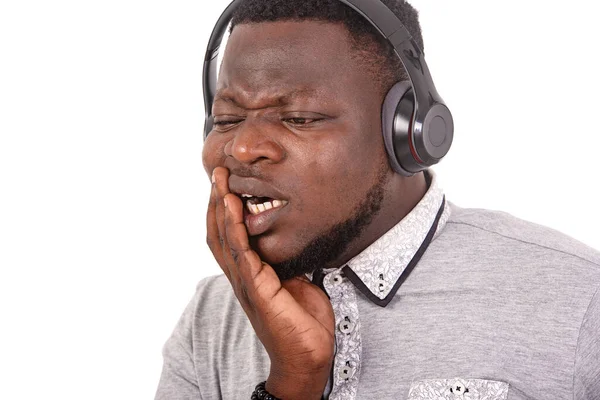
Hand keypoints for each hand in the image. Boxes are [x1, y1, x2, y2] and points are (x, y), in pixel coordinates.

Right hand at [207, 167, 334, 399]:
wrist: (308, 356)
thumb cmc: (302, 321)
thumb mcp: (294, 281)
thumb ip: (284, 261)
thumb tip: (288, 238)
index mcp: (249, 274)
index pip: (227, 236)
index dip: (223, 209)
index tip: (226, 183)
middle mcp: (241, 277)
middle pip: (218, 233)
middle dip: (217, 201)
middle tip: (218, 173)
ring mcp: (246, 284)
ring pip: (225, 240)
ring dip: (221, 209)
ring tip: (221, 183)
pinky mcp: (258, 290)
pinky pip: (242, 255)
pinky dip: (236, 230)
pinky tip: (235, 210)